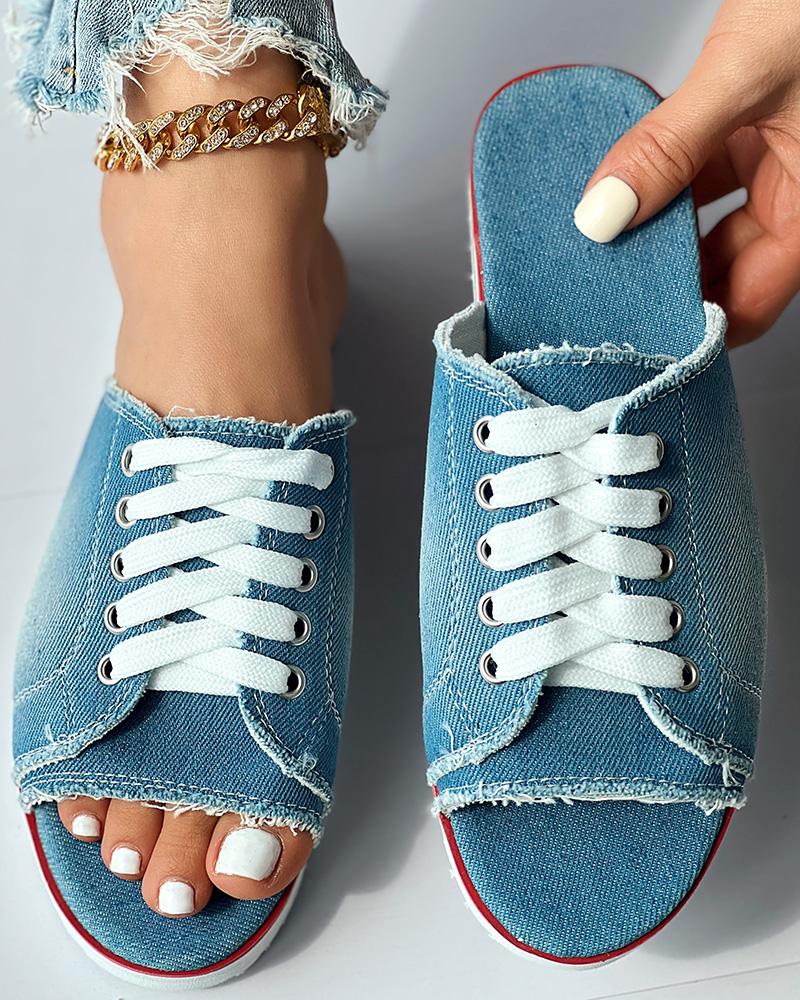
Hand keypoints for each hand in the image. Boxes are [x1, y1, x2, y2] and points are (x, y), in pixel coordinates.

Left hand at [573, 0, 799, 345]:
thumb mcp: (746, 72)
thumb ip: (671, 146)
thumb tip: (604, 211)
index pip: (751, 301)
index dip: (695, 325)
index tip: (635, 334)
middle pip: (726, 267)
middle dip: (666, 278)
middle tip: (603, 288)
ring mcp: (780, 160)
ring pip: (711, 222)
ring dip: (658, 228)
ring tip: (603, 241)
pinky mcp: (757, 127)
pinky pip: (705, 174)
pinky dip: (665, 181)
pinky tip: (625, 185)